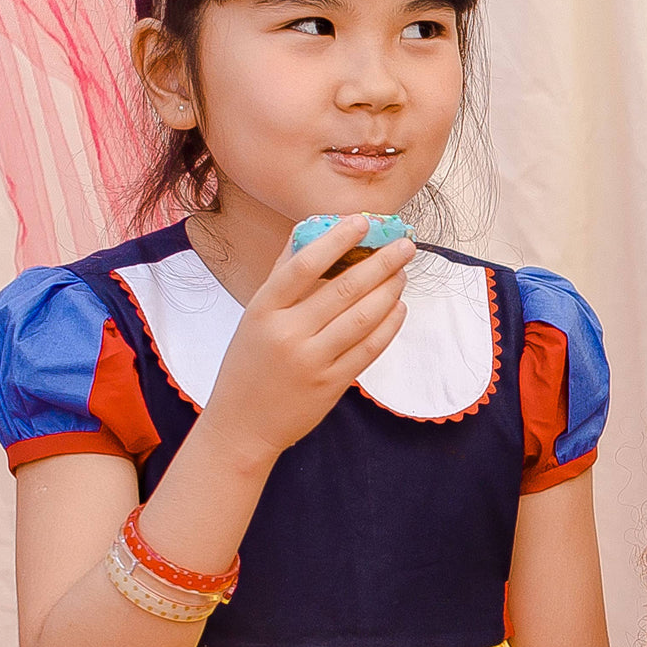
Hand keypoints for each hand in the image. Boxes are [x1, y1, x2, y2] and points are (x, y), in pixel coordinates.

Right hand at [201, 216, 414, 461]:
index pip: (304, 264)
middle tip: (404, 245)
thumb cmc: (249, 363)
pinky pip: (369, 348)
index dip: (336, 239)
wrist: (242, 425)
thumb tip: (307, 233)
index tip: (362, 221)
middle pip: (344, 288)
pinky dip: (389, 325)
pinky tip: (398, 308)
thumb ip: (281, 276)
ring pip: (363, 317)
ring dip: (389, 290)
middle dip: (381, 262)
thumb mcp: (254, 316)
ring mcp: (311, 361)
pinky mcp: (331, 385)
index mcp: (263, 310)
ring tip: (402, 273)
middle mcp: (287, 333)